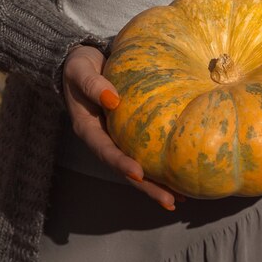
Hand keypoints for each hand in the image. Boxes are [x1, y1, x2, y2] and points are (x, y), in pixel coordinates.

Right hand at [62, 44, 183, 209]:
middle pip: (125, 169)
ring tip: (180, 199)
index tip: (139, 174)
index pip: (105, 150)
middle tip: (169, 201)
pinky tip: (180, 177)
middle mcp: (103, 139)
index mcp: (88, 128)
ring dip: (157, 185)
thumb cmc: (80, 65)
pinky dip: (161, 167)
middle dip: (146, 186)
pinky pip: (146, 152)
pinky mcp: (130, 133)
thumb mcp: (80, 70)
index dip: (121, 164)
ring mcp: (117, 138)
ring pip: (137, 167)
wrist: (84, 61)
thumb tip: (114, 100)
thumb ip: (92, 84)